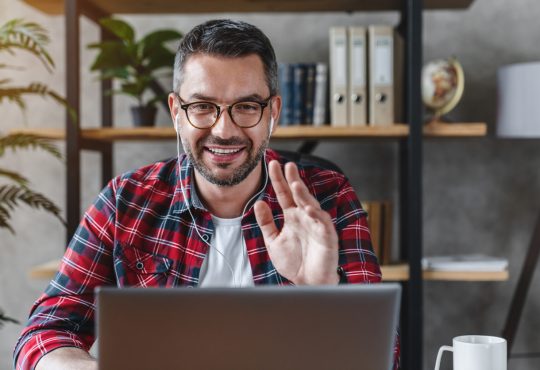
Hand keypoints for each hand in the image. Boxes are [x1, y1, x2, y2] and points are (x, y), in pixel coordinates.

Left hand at [254, 160, 338, 284]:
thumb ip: (266, 223)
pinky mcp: (327, 236)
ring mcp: (316, 225)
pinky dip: (316, 215)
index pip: (284, 194)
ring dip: (304, 194)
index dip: (279, 180)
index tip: (272, 164)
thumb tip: (259, 202)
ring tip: (295, 183)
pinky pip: (322, 223)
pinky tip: (308, 208)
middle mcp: (305, 217)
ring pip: (311, 205)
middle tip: (288, 165)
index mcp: (292, 216)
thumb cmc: (294, 262)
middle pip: (299, 194)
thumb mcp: (274, 241)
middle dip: (293, 180)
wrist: (307, 283)